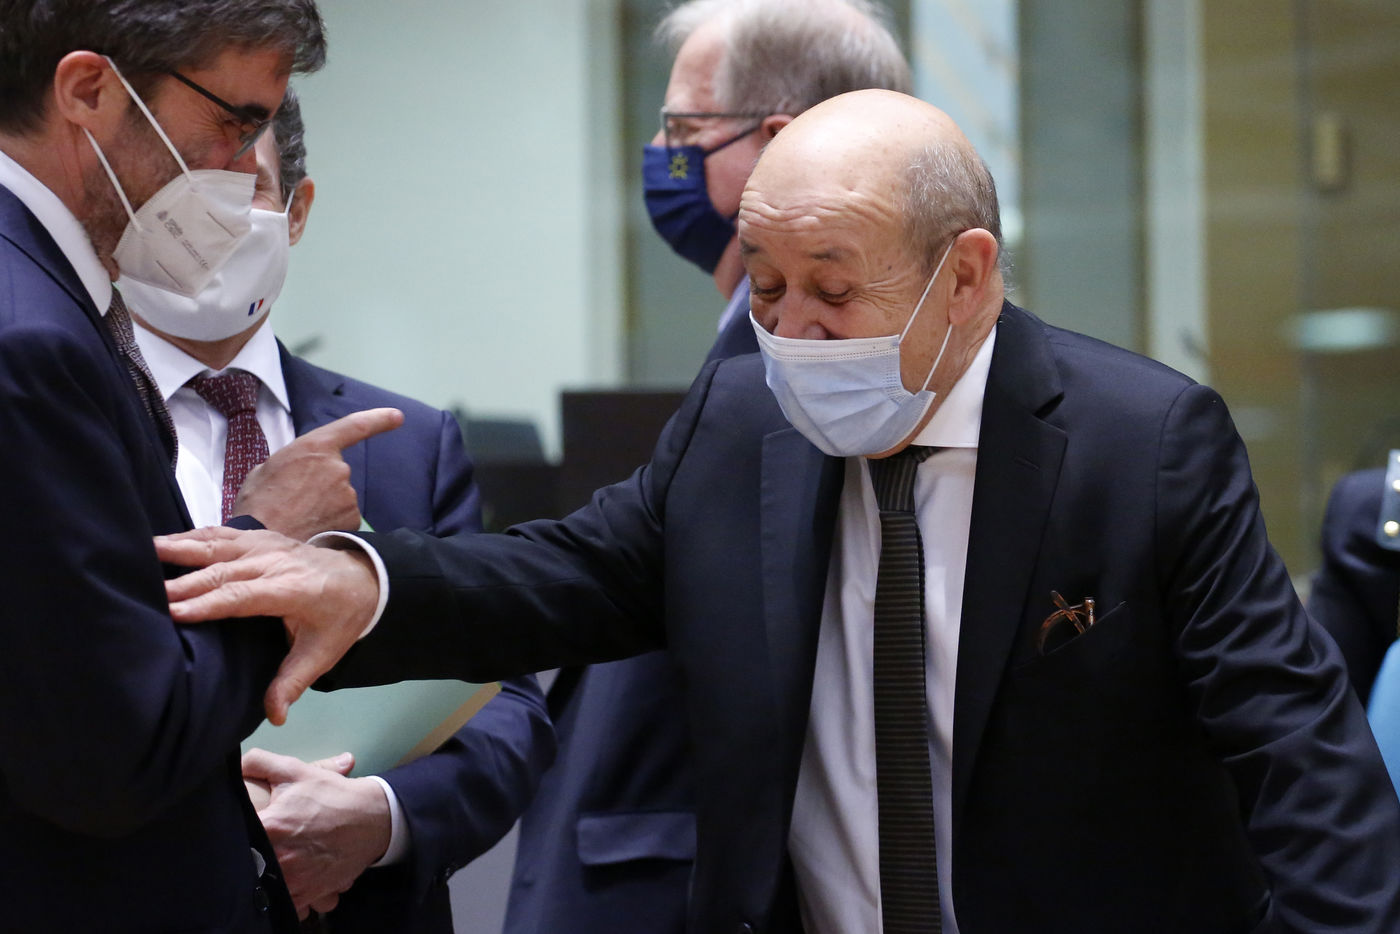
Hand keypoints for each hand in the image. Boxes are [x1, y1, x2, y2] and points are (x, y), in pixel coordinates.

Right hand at [157, 526, 379, 723]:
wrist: (363, 578)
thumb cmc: (339, 618)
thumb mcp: (323, 653)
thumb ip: (294, 682)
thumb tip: (275, 717)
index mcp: (292, 590)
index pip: (243, 597)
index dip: (208, 603)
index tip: (174, 612)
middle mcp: (276, 562)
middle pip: (224, 571)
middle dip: (184, 582)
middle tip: (148, 592)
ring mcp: (267, 545)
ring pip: (219, 545)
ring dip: (181, 548)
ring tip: (144, 550)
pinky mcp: (260, 537)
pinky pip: (222, 533)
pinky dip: (193, 535)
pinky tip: (164, 539)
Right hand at [233, 407, 403, 540]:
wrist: (262, 540)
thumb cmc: (257, 504)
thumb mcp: (264, 470)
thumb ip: (290, 463)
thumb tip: (295, 471)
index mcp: (314, 447)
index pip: (354, 426)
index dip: (378, 419)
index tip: (397, 416)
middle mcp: (338, 467)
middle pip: (337, 473)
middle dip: (320, 486)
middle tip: (293, 501)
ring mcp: (348, 494)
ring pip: (340, 498)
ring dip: (324, 506)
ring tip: (297, 517)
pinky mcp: (353, 518)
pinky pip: (344, 517)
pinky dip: (331, 523)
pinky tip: (309, 529)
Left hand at [242, 748, 389, 920]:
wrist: (373, 818)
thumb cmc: (332, 795)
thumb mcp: (295, 770)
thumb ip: (258, 762)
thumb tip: (232, 764)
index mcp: (269, 827)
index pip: (231, 835)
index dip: (230, 832)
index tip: (236, 828)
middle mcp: (278, 859)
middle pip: (242, 865)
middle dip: (246, 855)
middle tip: (254, 845)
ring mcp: (293, 881)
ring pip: (262, 887)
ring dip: (264, 877)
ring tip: (270, 863)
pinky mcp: (306, 895)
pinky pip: (285, 904)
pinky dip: (283, 895)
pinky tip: (287, 878)